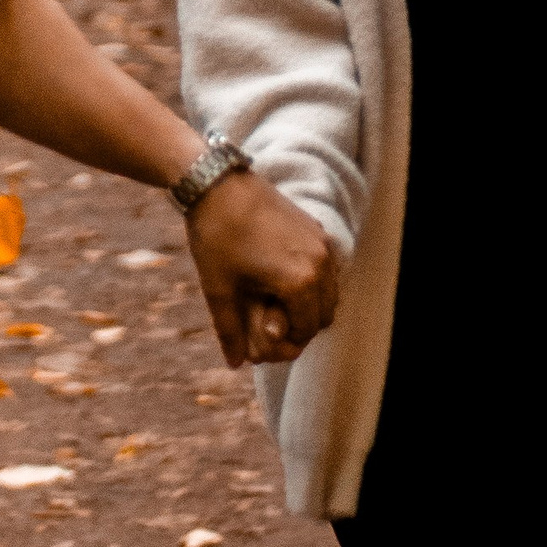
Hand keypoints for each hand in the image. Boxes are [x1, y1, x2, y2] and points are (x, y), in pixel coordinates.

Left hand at [183, 168, 340, 369]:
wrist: (217, 183)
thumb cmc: (217, 237)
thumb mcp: (219, 290)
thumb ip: (230, 332)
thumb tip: (235, 364)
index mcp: (300, 283)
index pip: (306, 331)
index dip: (286, 343)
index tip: (263, 341)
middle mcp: (321, 264)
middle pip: (325, 315)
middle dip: (302, 327)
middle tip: (270, 326)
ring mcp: (322, 243)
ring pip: (330, 292)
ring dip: (309, 305)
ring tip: (274, 303)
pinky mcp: (316, 228)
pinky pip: (326, 268)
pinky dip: (312, 282)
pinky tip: (279, 277)